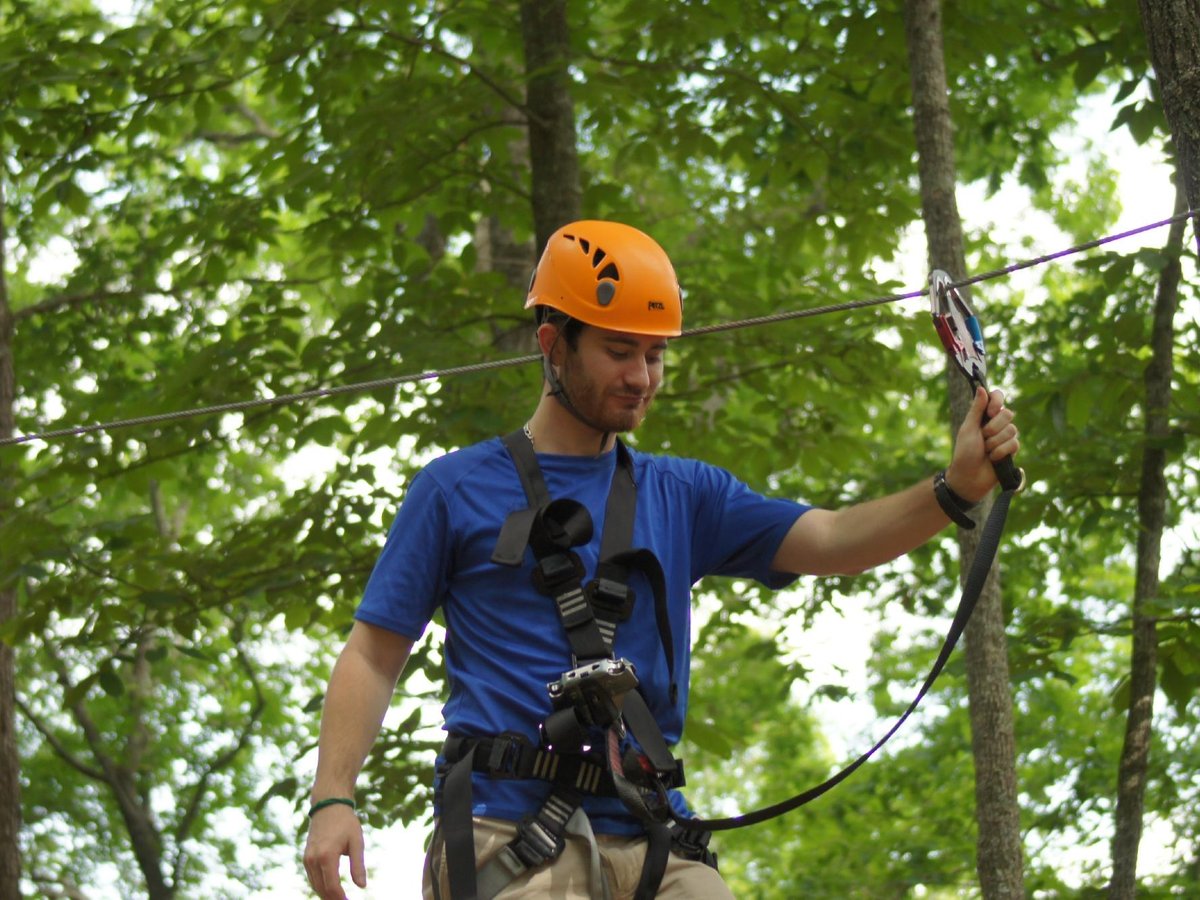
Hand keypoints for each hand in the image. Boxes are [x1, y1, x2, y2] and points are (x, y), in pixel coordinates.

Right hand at [303, 806, 366, 898]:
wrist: (328, 805)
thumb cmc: (346, 822)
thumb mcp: (356, 842)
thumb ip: (358, 865)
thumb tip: (362, 886)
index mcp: (326, 856)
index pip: (332, 887)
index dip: (340, 899)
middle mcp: (313, 860)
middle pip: (321, 889)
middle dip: (333, 899)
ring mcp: (307, 859)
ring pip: (315, 885)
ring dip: (326, 895)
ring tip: (339, 899)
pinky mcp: (306, 857)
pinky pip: (312, 878)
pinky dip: (320, 886)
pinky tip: (331, 890)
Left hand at [945, 387, 1019, 502]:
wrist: (969, 478)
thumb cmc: (964, 453)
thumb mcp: (968, 429)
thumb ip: (976, 409)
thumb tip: (981, 388)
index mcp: (984, 416)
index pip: (998, 397)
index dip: (997, 401)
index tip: (991, 411)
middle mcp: (997, 424)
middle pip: (1008, 414)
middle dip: (994, 427)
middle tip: (983, 437)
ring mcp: (1005, 437)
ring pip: (1012, 430)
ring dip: (995, 442)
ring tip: (986, 450)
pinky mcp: (1011, 450)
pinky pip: (1014, 444)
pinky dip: (1001, 451)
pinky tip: (993, 458)